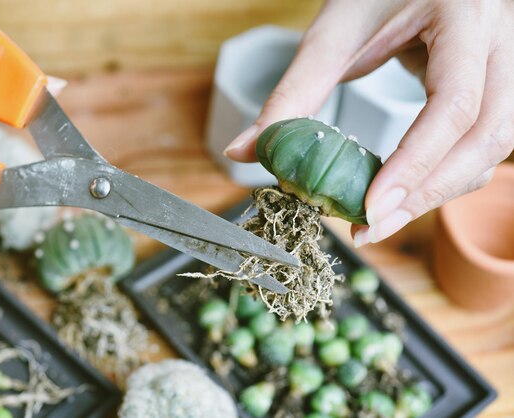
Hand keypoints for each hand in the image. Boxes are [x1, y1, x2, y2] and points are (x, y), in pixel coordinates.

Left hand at [224, 0, 513, 245]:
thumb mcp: (333, 34)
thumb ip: (293, 94)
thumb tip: (243, 150)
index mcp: (464, 15)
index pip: (453, 103)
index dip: (414, 163)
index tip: (370, 208)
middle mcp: (501, 38)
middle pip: (488, 135)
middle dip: (428, 191)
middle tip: (371, 226)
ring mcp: (509, 59)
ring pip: (496, 145)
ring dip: (441, 189)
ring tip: (383, 216)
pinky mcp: (501, 80)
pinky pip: (490, 138)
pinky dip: (450, 171)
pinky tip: (408, 190)